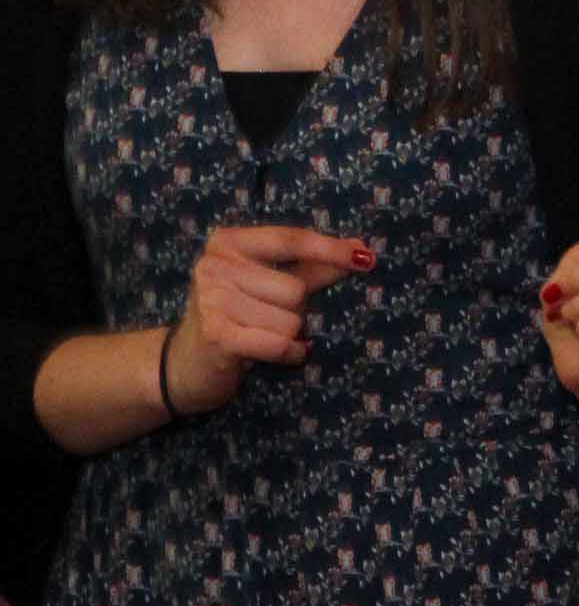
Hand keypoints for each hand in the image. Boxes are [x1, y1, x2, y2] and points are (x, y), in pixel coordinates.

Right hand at [168, 223, 376, 413]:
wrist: (184, 366)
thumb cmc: (236, 317)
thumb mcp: (269, 285)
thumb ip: (313, 267)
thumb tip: (359, 249)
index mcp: (228, 243)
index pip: (292, 240)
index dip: (330, 250)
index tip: (366, 257)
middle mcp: (214, 265)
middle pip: (297, 288)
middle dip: (295, 309)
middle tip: (267, 319)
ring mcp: (211, 299)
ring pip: (292, 319)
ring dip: (288, 334)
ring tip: (260, 335)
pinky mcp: (217, 334)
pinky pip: (281, 343)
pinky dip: (288, 353)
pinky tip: (272, 353)